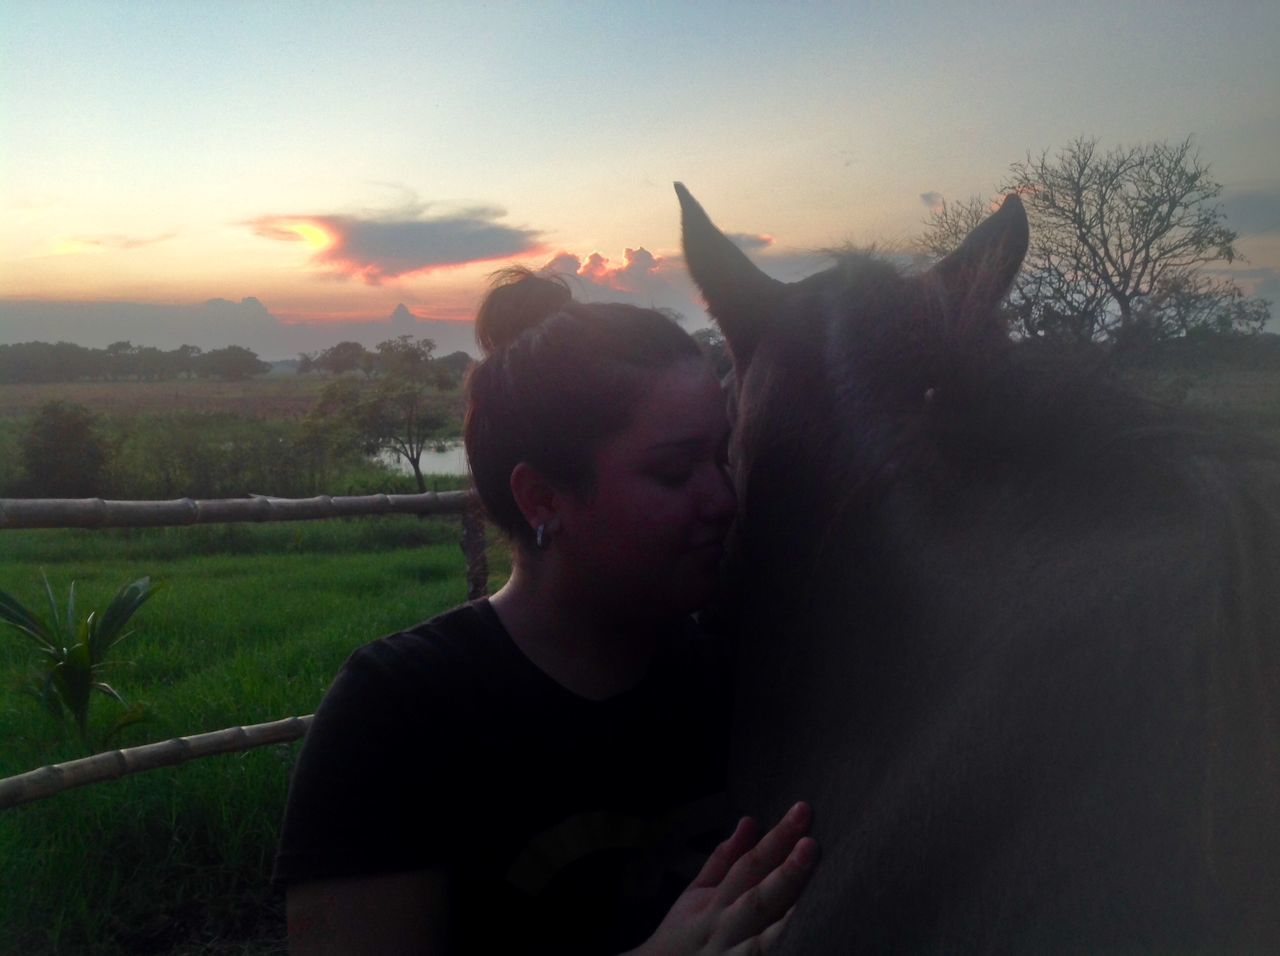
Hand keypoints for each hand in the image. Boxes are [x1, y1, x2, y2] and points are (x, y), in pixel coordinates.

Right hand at [631, 801, 817, 955]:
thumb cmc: (683, 935)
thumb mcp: (696, 894)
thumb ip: (724, 859)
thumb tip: (750, 820)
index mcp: (714, 903)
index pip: (751, 864)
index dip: (777, 839)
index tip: (803, 811)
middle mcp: (723, 930)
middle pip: (758, 899)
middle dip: (786, 874)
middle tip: (811, 845)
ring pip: (762, 942)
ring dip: (788, 920)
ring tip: (817, 897)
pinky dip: (782, 951)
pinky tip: (804, 942)